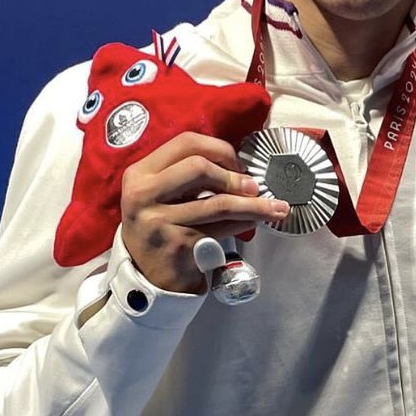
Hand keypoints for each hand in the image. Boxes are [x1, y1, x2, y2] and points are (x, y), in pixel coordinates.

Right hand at [120, 132, 288, 293]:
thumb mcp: (164, 192)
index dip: (219, 149)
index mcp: (141, 173)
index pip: (186, 143)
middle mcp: (143, 194)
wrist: (149, 272)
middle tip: (253, 187)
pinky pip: (222, 228)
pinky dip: (245, 222)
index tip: (238, 163)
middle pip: (199, 168)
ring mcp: (158, 220)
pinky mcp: (178, 243)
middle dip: (234, 176)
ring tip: (274, 206)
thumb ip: (190, 173)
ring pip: (218, 203)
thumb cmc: (163, 224)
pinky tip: (257, 221)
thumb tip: (240, 167)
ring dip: (253, 204)